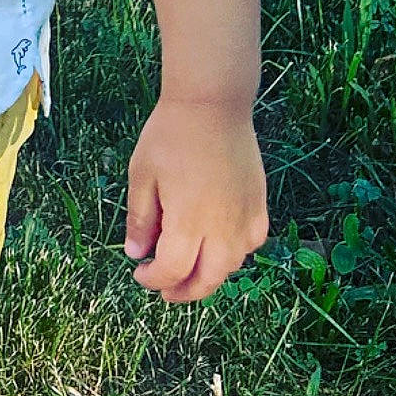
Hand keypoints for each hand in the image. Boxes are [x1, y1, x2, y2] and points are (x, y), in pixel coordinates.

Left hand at [124, 95, 268, 303]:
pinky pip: (251, 243)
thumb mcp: (142, 176)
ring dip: (209, 274)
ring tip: (190, 268)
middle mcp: (222, 228)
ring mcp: (245, 218)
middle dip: (184, 291)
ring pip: (232, 265)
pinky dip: (235, 253)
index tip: (139, 272)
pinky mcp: (259, 205)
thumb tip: (136, 254)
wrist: (212, 105)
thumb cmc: (171, 136)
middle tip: (166, 289)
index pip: (172, 271)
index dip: (153, 280)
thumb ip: (140, 219)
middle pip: (207, 279)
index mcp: (189, 223)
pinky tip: (220, 244)